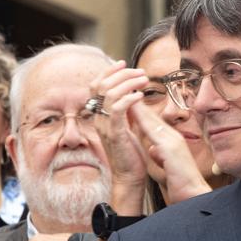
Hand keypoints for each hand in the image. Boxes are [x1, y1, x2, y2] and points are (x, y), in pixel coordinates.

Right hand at [90, 61, 147, 212]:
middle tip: (140, 73)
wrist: (130, 177)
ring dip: (128, 83)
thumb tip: (131, 90)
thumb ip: (126, 109)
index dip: (108, 71)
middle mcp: (99, 119)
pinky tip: (140, 96)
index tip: (124, 63)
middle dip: (121, 73)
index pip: (97, 85)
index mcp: (101, 115)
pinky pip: (117, 109)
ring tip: (143, 81)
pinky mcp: (115, 135)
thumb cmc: (131, 153)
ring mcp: (106, 127)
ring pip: (109, 94)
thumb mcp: (127, 126)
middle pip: (101, 85)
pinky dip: (129, 98)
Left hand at [129, 103, 210, 203]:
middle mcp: (173, 138)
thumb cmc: (181, 183)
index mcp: (170, 143)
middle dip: (138, 105)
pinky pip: (156, 134)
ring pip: (153, 122)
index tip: (126, 102)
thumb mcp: (167, 165)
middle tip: (125, 91)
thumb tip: (153, 149)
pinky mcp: (172, 150)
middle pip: (152, 118)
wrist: (193, 196)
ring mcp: (173, 143)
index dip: (140, 113)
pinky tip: (136, 116)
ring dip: (140, 109)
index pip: (152, 124)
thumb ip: (160, 155)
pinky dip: (145, 123)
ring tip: (127, 96)